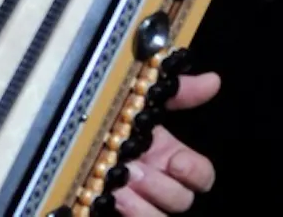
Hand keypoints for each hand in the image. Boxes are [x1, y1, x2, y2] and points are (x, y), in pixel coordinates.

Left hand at [117, 71, 218, 214]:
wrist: (69, 142)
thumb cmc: (110, 125)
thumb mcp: (139, 105)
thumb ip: (174, 94)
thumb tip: (212, 80)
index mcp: (170, 159)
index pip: (201, 175)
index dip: (193, 171)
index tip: (174, 161)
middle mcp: (160, 185)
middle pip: (182, 199)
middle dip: (160, 186)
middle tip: (132, 170)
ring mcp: (143, 203)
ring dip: (142, 207)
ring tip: (118, 189)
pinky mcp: (121, 214)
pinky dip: (128, 215)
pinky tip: (107, 200)